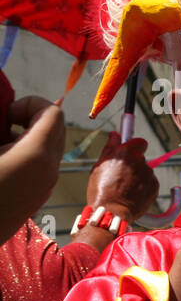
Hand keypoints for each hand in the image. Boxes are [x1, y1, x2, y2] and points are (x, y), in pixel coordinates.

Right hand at [0, 96, 65, 242]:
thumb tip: (4, 119)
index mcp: (36, 154)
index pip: (52, 112)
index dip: (28, 104)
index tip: (3, 116)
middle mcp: (49, 169)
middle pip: (56, 127)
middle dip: (29, 117)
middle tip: (1, 124)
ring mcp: (45, 185)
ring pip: (50, 146)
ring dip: (27, 135)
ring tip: (0, 142)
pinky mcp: (37, 196)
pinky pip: (43, 164)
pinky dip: (26, 152)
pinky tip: (2, 160)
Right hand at [86, 132, 159, 221]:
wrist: (112, 212)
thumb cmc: (101, 189)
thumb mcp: (100, 166)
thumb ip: (110, 148)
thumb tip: (115, 134)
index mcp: (126, 153)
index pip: (140, 142)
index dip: (135, 146)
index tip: (130, 151)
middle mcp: (140, 161)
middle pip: (140, 158)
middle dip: (133, 164)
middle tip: (120, 175)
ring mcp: (149, 174)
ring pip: (144, 171)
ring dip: (137, 176)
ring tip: (124, 188)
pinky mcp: (154, 186)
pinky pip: (149, 182)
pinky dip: (143, 186)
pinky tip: (132, 193)